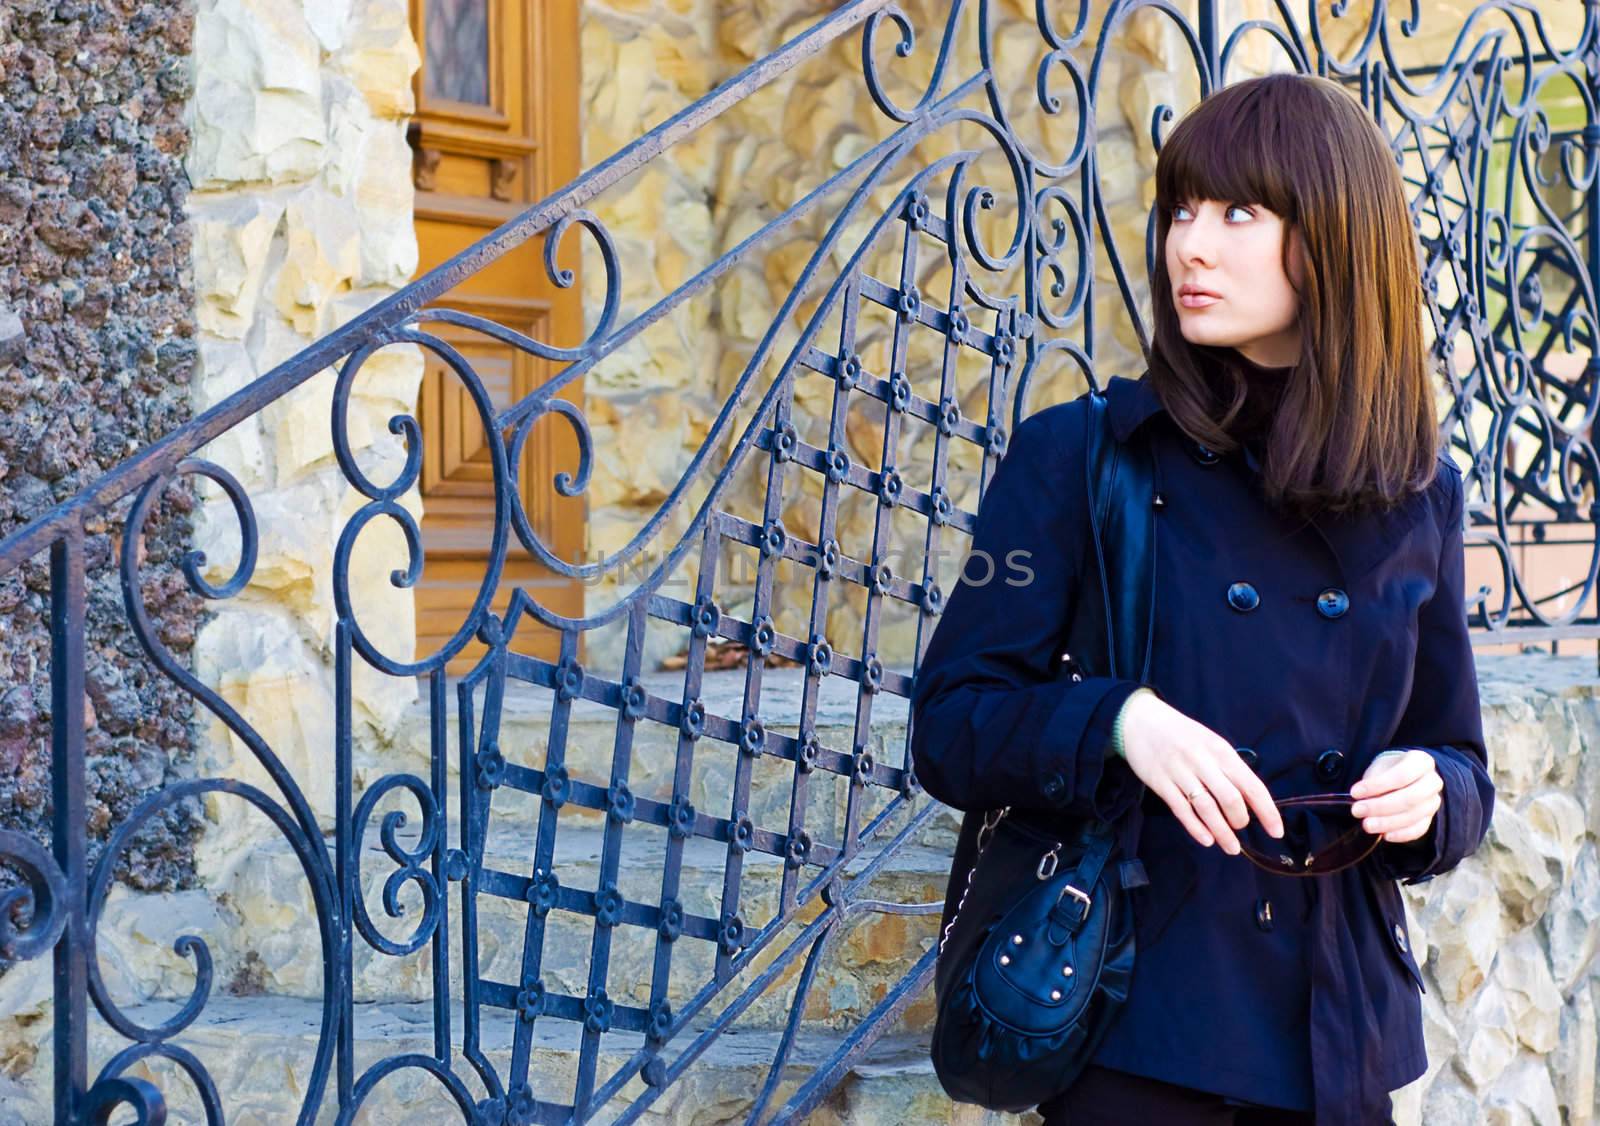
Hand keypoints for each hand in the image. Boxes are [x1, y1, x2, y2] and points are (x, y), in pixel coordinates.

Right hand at [1117, 691, 1284, 852]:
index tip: (1276, 831)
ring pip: (1207, 808)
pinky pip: (1181, 810)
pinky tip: (1206, 839)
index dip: (1267, 811)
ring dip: (1222, 832)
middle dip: (1240, 821)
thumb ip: (1227, 767)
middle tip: (1241, 831)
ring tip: (1231, 848)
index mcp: (1220, 751)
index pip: (1251, 786)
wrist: (1139, 721)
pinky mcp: (1160, 783)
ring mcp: (1180, 773)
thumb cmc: (1180, 733)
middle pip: (1230, 799)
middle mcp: (1203, 761)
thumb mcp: (1210, 742)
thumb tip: (1249, 798)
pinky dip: (1196, 828)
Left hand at [1349, 749, 1441, 842]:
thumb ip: (1374, 782)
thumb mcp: (1380, 768)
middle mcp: (1433, 782)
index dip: (1377, 785)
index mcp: (1422, 761)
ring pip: (1413, 816)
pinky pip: (1418, 830)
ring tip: (1366, 825)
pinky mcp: (1430, 819)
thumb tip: (1364, 801)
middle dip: (1381, 807)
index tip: (1354, 792)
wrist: (1401, 777)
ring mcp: (1433, 802)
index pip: (1402, 774)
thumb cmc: (1388, 770)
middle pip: (1410, 798)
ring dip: (1387, 823)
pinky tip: (1384, 835)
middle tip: (1357, 811)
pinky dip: (1401, 834)